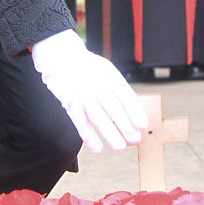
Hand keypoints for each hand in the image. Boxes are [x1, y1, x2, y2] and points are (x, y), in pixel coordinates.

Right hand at [32, 30, 147, 153]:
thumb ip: (118, 88)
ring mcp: (83, 95)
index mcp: (110, 76)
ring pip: (98, 117)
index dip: (135, 112)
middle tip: (135, 139)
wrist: (61, 56)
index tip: (142, 125)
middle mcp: (97, 85)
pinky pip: (80, 123)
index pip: (126, 96)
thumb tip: (133, 110)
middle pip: (114, 109)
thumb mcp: (107, 70)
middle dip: (126, 126)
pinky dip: (89, 137)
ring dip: (110, 134)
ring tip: (120, 146)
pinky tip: (97, 148)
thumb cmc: (88, 67)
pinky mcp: (70, 103)